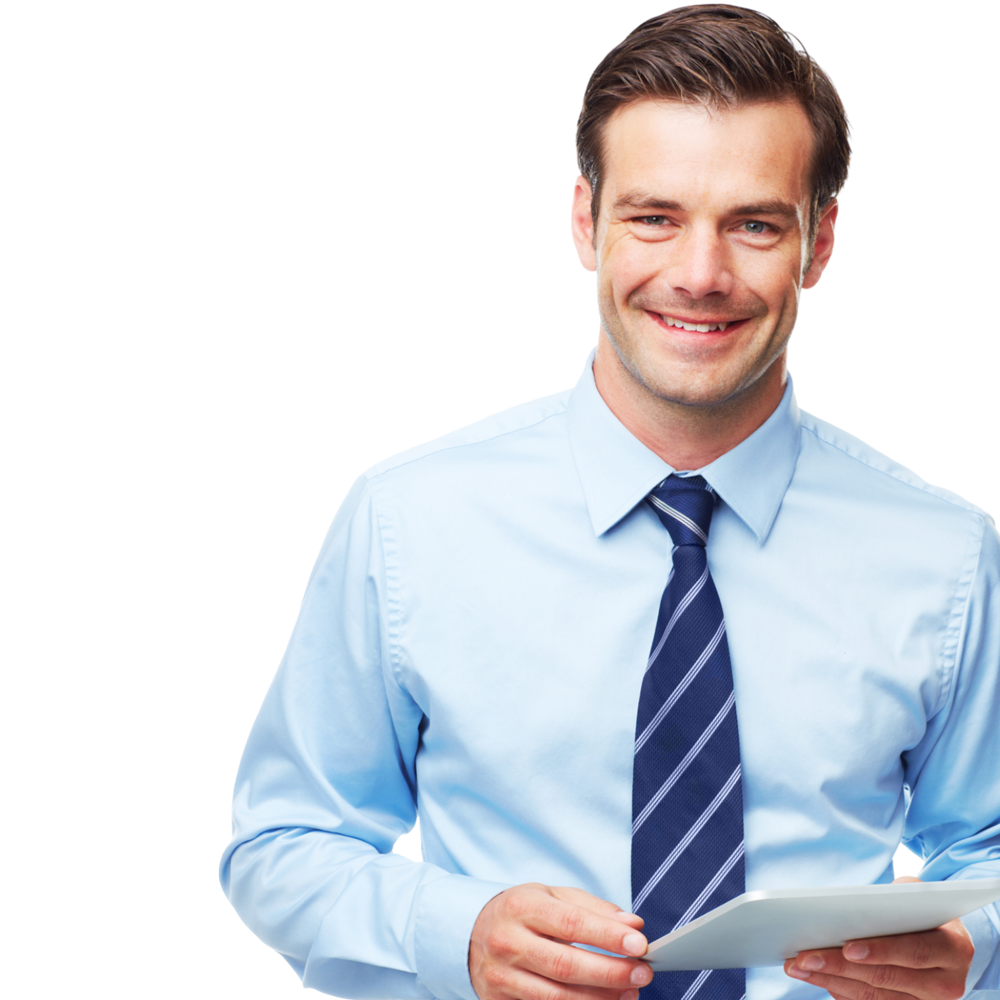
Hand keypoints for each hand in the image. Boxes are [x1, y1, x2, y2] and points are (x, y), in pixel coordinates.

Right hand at [468, 882, 652, 999]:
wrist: (471, 932)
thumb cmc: (522, 912)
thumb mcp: (552, 896)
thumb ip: (594, 909)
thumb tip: (633, 925)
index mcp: (521, 907)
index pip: (570, 923)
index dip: (608, 936)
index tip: (640, 943)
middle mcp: (507, 942)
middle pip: (565, 965)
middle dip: (610, 972)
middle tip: (642, 973)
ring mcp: (501, 977)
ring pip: (556, 998)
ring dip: (600, 999)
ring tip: (629, 994)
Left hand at [783, 876, 974, 999]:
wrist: (945, 942)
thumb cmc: (923, 912)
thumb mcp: (919, 895)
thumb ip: (900, 893)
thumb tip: (860, 901)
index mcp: (954, 949)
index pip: (915, 952)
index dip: (881, 951)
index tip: (847, 948)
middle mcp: (947, 983)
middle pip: (886, 978)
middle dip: (839, 966)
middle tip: (804, 957)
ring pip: (873, 995)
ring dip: (830, 981)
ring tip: (798, 967)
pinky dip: (840, 992)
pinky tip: (817, 978)